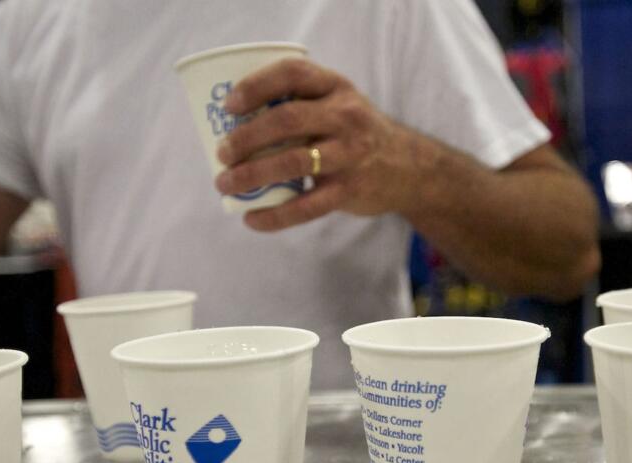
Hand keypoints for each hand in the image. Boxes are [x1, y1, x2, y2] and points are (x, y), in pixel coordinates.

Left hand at [214, 58, 432, 231]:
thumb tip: (234, 127)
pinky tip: (252, 219)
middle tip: (222, 153)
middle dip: (246, 137)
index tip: (229, 105)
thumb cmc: (356, 133)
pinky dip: (275, 215)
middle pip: (287, 119)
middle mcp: (345, 116)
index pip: (292, 74)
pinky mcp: (350, 190)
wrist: (409, 168)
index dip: (256, 86)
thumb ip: (300, 106)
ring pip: (293, 162)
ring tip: (226, 184)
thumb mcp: (338, 105)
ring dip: (251, 174)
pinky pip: (307, 206)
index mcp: (335, 87)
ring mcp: (349, 154)